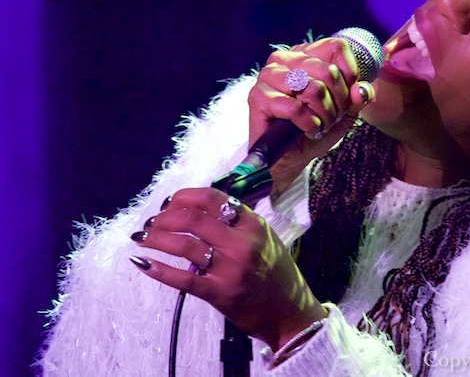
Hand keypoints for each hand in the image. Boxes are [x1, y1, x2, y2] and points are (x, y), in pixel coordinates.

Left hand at [130, 188, 325, 350]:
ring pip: (184, 245)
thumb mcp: (264, 237)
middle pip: (193, 219)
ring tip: (142, 238)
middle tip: (151, 222)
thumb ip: (237, 223)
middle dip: (165, 217)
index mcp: (253, 224)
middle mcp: (242, 242)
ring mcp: (230, 268)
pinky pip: (183, 279)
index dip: (184, 196)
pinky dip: (159, 270)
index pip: (212, 198)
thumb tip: (199, 208)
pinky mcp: (219, 293)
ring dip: (157, 238)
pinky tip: (142, 263)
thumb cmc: (276, 272)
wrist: (290, 311)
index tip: (168, 201)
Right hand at [248, 37, 374, 191]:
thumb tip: (362, 89)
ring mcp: (268, 75)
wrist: (290, 157)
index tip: (347, 96)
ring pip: (314, 89)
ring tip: (318, 123)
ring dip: (324, 115)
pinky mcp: (258, 96)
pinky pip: (296, 108)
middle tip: (330, 117)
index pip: (336, 47)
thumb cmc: (315, 126)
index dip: (349, 73)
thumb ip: (358, 96)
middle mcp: (284, 58)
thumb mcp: (345, 111)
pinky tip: (305, 129)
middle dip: (338, 103)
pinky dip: (308, 124)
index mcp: (305, 53)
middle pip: (329, 71)